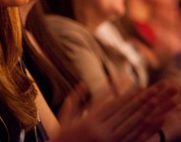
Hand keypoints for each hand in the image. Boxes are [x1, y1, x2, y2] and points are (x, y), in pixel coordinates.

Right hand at [54, 80, 177, 141]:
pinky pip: (132, 139)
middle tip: (155, 90)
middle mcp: (102, 130)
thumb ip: (75, 99)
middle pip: (126, 113)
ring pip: (132, 125)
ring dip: (146, 112)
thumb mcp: (65, 117)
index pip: (113, 104)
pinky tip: (153, 122)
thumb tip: (82, 84)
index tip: (138, 85)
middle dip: (141, 100)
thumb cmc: (61, 137)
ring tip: (157, 102)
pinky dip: (144, 130)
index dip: (127, 95)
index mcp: (90, 121)